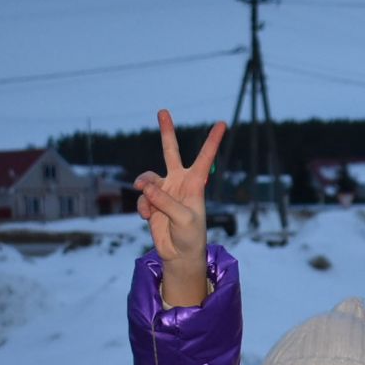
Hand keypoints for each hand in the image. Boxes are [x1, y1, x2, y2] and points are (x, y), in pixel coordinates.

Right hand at [135, 109, 225, 269]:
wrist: (179, 254)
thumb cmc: (191, 236)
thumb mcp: (183, 218)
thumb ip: (165, 201)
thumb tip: (145, 186)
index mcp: (195, 183)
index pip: (205, 158)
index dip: (212, 141)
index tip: (222, 123)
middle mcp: (179, 182)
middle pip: (171, 151)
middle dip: (167, 132)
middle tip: (163, 111)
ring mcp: (164, 191)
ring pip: (148, 178)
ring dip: (144, 185)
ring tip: (144, 196)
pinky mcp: (152, 203)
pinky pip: (142, 198)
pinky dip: (142, 206)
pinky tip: (148, 217)